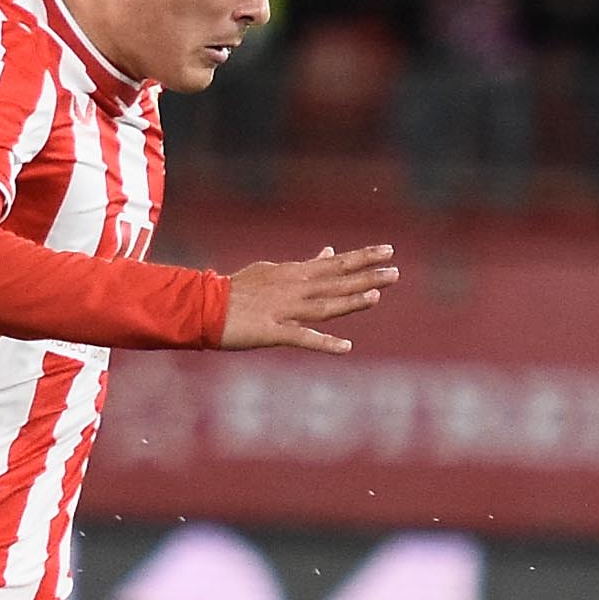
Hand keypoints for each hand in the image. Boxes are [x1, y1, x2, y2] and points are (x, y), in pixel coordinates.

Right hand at [218, 244, 397, 352]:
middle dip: (366, 275)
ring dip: (351, 301)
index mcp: (293, 273)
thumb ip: (304, 264)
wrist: (203, 306)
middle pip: (335, 281)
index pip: (334, 263)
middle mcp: (293, 288)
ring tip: (377, 295)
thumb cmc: (237, 290)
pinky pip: (302, 337)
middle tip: (395, 271)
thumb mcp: (272, 270)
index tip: (387, 251)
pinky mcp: (272, 332)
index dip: (361, 257)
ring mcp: (283, 310)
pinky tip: (345, 348)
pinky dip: (324, 343)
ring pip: (324, 304)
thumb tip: (328, 251)